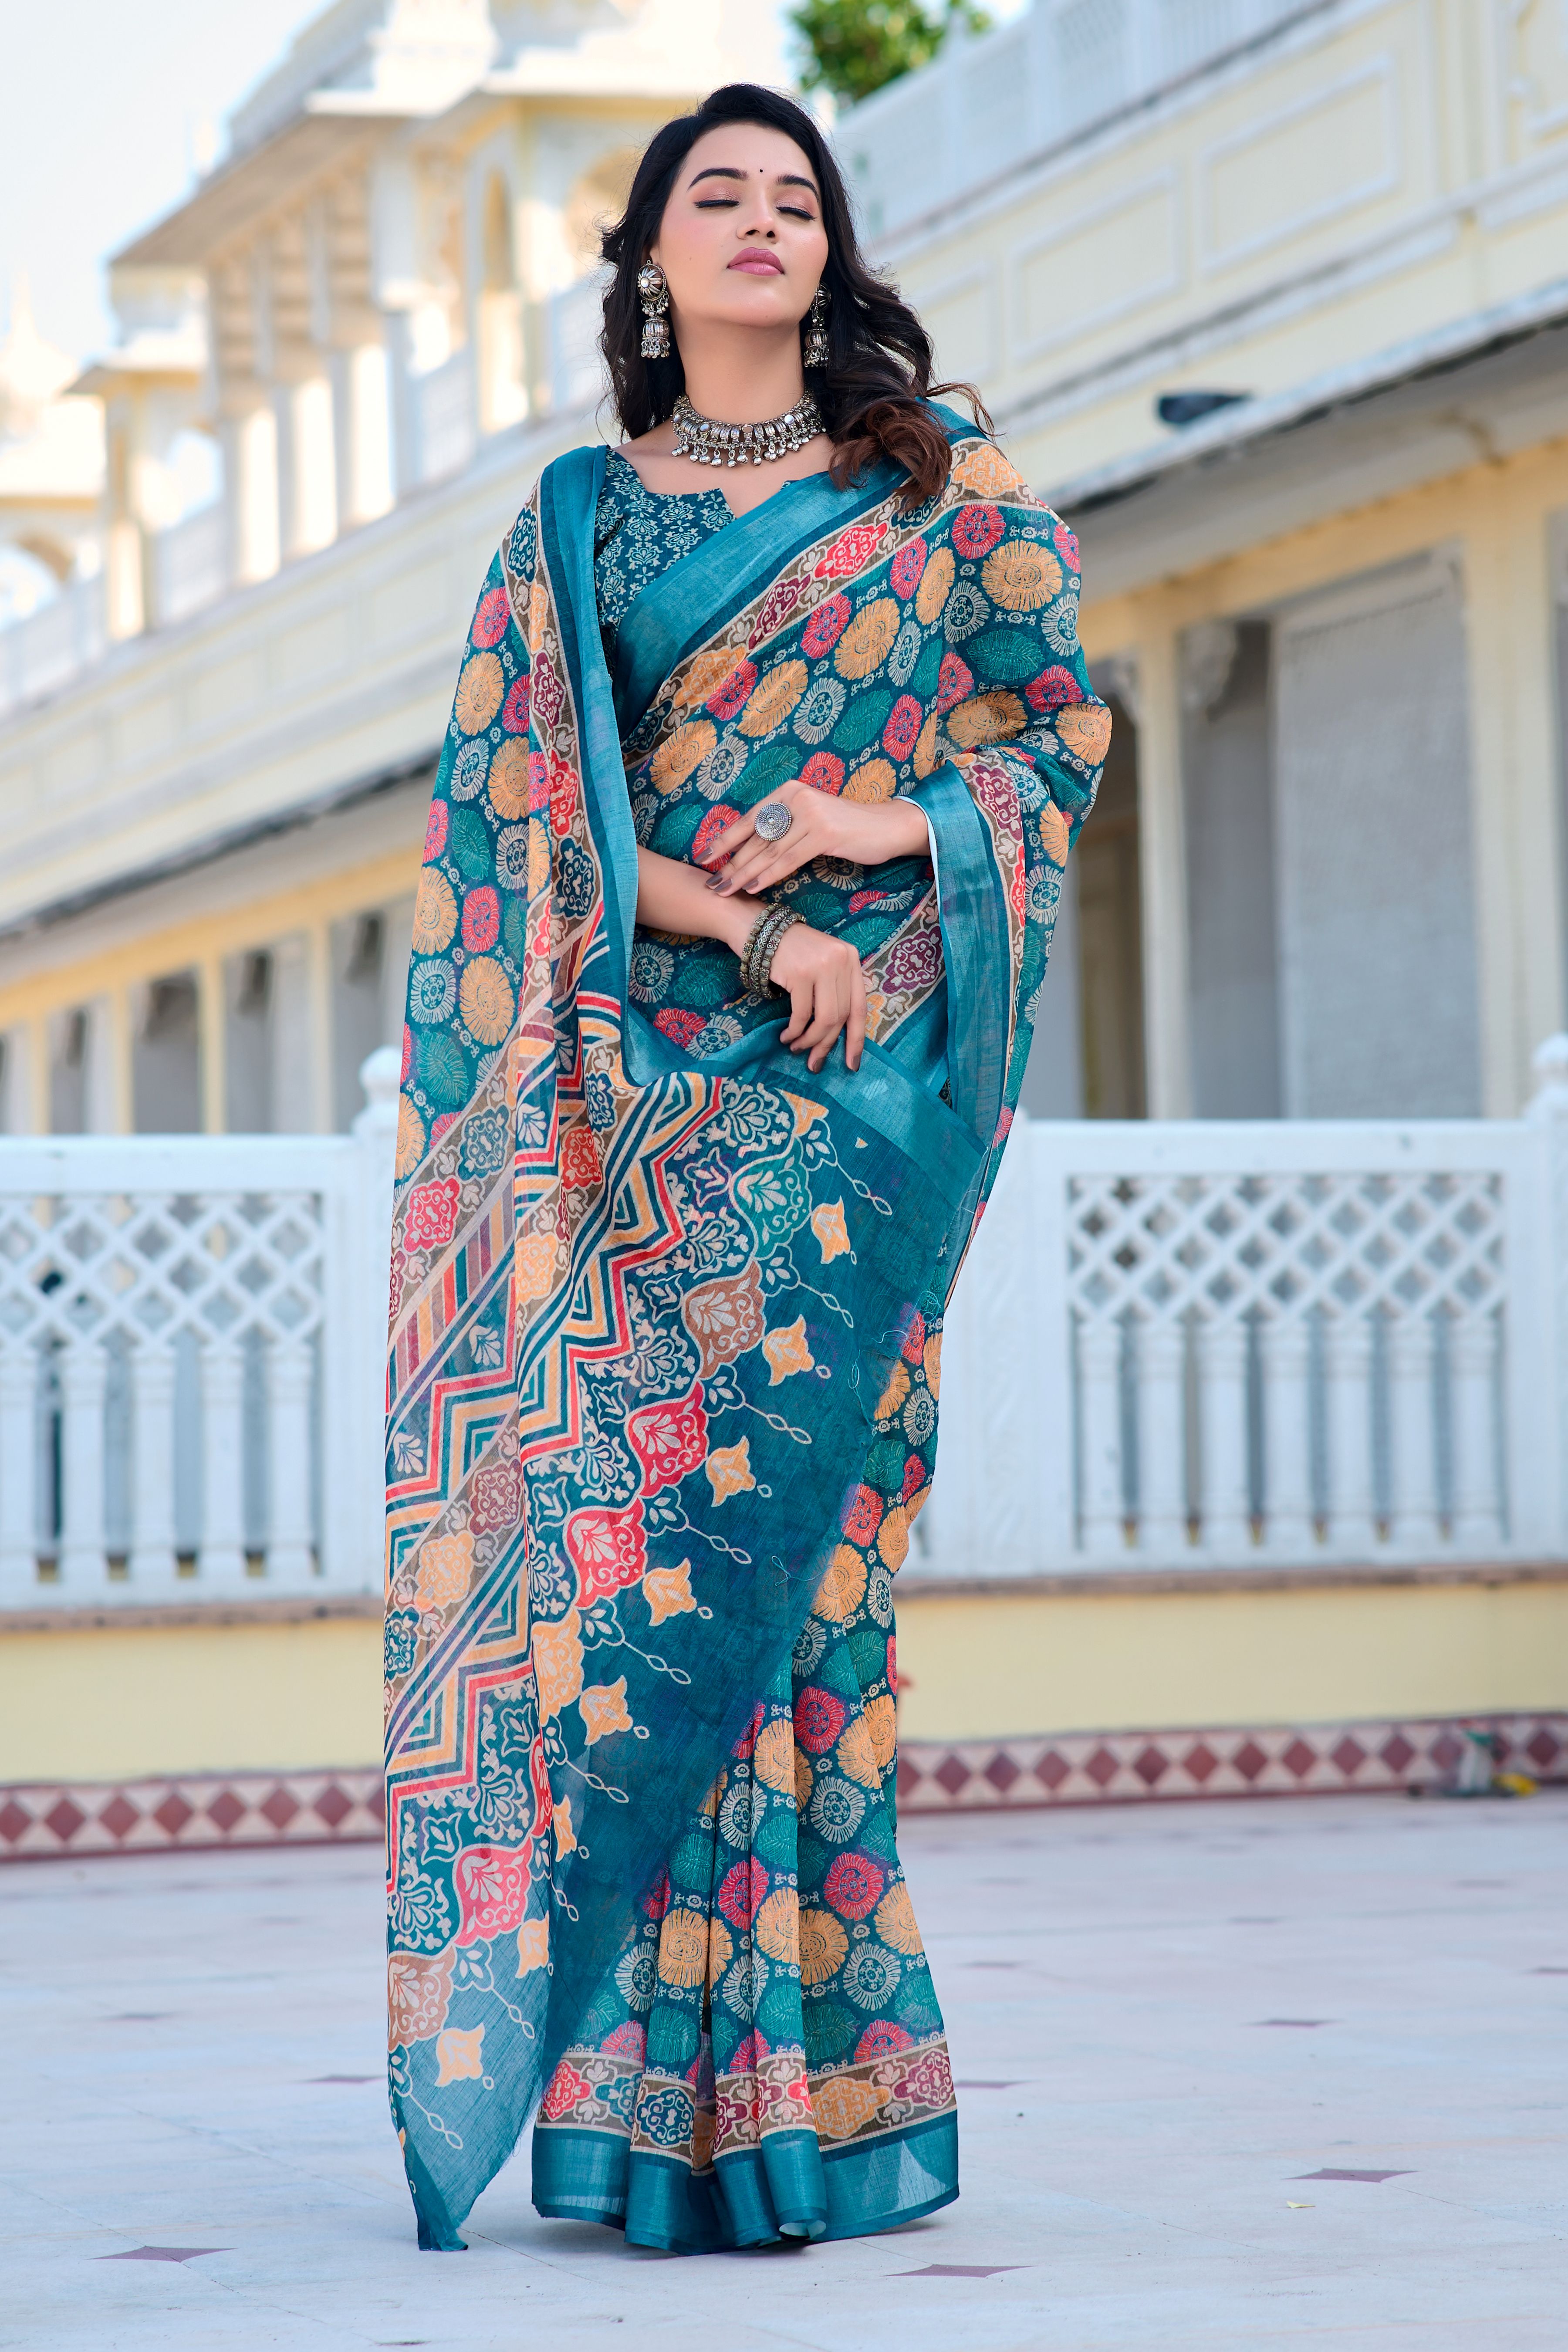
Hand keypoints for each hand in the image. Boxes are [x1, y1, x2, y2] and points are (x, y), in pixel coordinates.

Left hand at [701, 776, 928, 897]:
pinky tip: (753, 887)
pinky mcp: (825, 832)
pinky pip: (789, 859)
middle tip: (712, 884)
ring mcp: (811, 813)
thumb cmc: (847, 829)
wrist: (887, 827)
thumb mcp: (810, 821)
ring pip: (769, 850)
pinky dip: (769, 875)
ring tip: (726, 891)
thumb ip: (784, 828)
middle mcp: (796, 797)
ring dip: (745, 873)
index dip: (724, 841)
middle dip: (731, 864)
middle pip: (756, 837)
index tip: (703, 858)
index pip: (749, 819)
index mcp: (788, 792)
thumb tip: (752, 850)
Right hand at [769, 922, 866, 1073]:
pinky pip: (802, 1014)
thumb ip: (836, 989)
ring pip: (824, 1018)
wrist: (762, 930)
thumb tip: (839, 1033)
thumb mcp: (824, 963)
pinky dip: (795, 1031)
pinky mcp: (800, 973)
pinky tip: (787, 1036)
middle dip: (827, 1045)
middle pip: (841, 1016)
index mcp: (851, 959)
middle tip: (815, 1062)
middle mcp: (841, 961)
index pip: (860, 1007)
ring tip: (797, 1048)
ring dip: (810, 1040)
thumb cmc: (794, 953)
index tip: (852, 1064)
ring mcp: (821, 966)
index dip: (857, 1039)